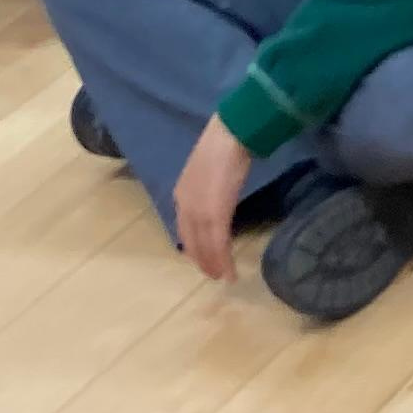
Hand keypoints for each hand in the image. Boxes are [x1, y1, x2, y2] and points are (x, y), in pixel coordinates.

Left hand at [172, 115, 252, 280]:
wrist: (230, 134)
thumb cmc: (223, 145)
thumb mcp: (209, 171)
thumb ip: (208, 186)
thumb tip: (217, 194)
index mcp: (182, 194)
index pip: (185, 230)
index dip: (194, 247)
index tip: (202, 259)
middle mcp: (185, 206)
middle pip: (192, 241)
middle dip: (203, 260)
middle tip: (213, 275)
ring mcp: (199, 211)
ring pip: (205, 246)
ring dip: (214, 264)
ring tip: (222, 277)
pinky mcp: (216, 214)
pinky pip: (219, 244)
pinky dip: (224, 260)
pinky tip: (230, 272)